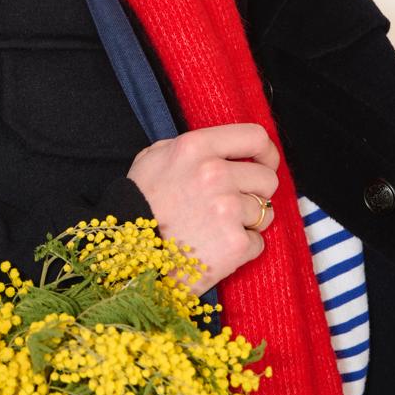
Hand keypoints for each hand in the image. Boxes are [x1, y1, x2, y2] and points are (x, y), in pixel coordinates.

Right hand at [127, 122, 279, 298]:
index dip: (266, 152)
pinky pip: (257, 243)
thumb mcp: (152, 159)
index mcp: (196, 147)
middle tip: (232, 205)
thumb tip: (219, 149)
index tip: (264, 163)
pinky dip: (241, 249)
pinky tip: (215, 250)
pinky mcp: (235, 243)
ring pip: (265, 212)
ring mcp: (228, 209)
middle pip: (267, 178)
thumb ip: (187, 148)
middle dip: (255, 192)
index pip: (255, 137)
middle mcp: (216, 173)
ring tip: (217, 230)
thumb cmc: (137, 207)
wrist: (127, 257)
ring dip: (248, 222)